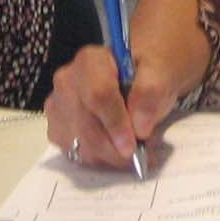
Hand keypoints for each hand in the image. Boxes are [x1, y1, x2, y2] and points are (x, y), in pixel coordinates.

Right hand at [44, 43, 184, 170]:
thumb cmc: (148, 72)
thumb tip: (139, 126)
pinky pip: (76, 154)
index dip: (115, 124)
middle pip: (86, 126)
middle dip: (116, 149)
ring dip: (110, 156)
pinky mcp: (58, 128)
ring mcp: (58, 106)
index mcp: (91, 61)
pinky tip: (116, 148)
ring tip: (134, 148)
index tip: (133, 145)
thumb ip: (151, 92)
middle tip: (143, 154)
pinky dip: (100, 159)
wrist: (139, 76)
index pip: (97, 95)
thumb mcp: (161, 71)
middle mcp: (67, 81)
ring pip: (80, 145)